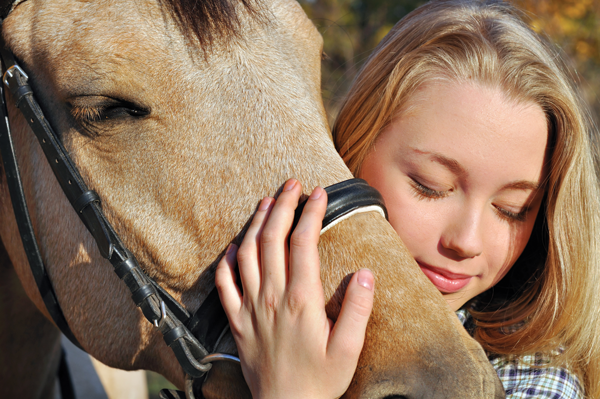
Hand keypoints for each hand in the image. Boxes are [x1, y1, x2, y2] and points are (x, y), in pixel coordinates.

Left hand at [215, 179, 374, 398]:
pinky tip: (232, 247)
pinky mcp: (237, 321)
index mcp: (301, 300)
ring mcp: (251, 307)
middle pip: (272, 239)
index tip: (320, 193)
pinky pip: (225, 285)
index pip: (304, 243)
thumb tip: (365, 273)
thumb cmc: (319, 381)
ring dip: (256, 224)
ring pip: (247, 254)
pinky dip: (226, 262)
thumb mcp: (348, 350)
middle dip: (283, 206)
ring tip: (266, 202)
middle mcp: (272, 297)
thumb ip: (358, 310)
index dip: (311, 213)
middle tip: (292, 184)